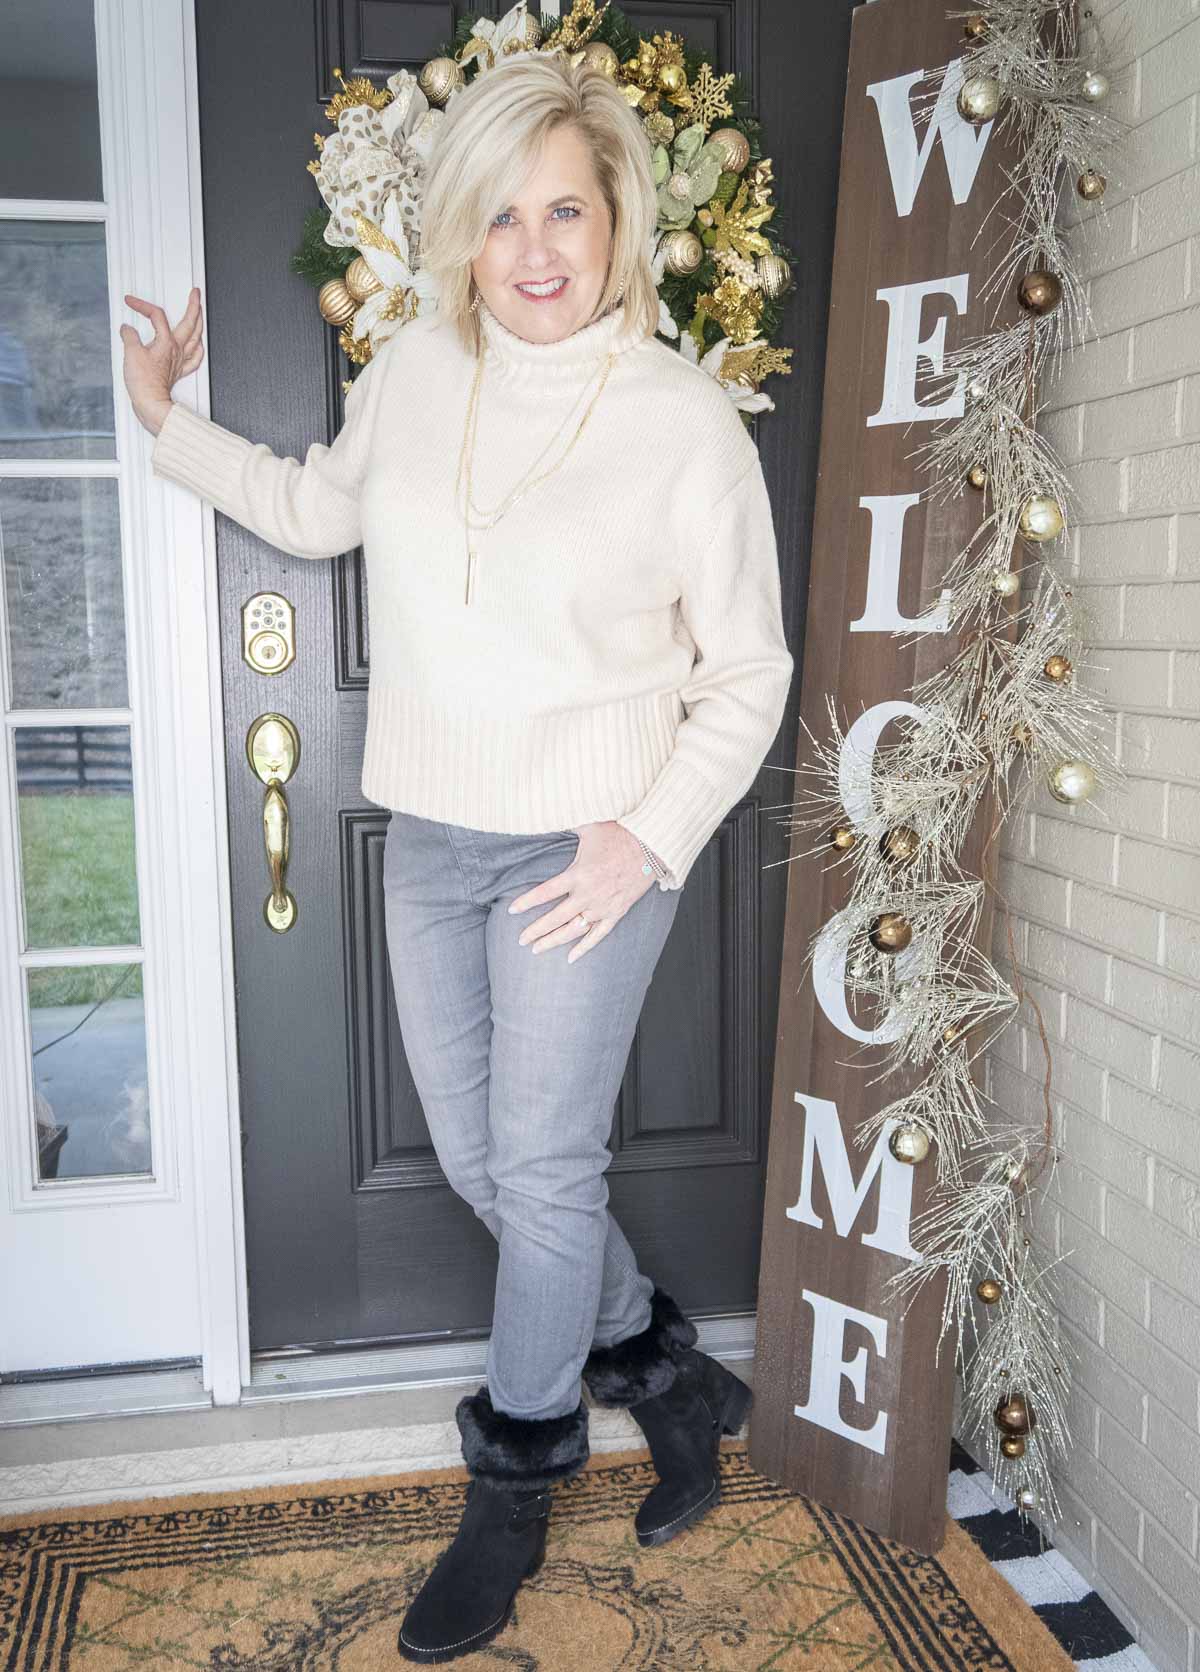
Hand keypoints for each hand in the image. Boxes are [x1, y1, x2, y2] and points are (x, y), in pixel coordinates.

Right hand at [119, 285, 204, 435]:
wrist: (151, 404)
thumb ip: (129, 336)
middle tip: (195, 294)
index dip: (143, 305)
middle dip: (193, 305)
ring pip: (195, 338)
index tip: (131, 302)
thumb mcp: (131, 354)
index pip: (157, 316)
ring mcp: (180, 361)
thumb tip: (127, 329)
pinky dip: (197, 349)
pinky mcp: (178, 372)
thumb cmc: (144, 384)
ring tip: (200, 314)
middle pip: (190, 322)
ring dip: (198, 323)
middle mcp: (177, 350)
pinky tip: (197, 345)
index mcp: (167, 342)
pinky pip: (193, 358)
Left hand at [507, 821, 654, 963]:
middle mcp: (587, 894)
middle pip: (555, 918)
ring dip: (554, 941)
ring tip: (538, 949)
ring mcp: (602, 906)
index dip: (526, 903)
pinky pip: (598, 935)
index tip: (511, 911)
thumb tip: (546, 813)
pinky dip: (584, 947)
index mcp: (577, 874)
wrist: (651, 845)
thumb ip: (566, 822)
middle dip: (535, 930)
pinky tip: (571, 957)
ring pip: (573, 930)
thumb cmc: (619, 832)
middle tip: (521, 940)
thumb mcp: (588, 825)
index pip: (544, 893)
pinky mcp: (617, 912)